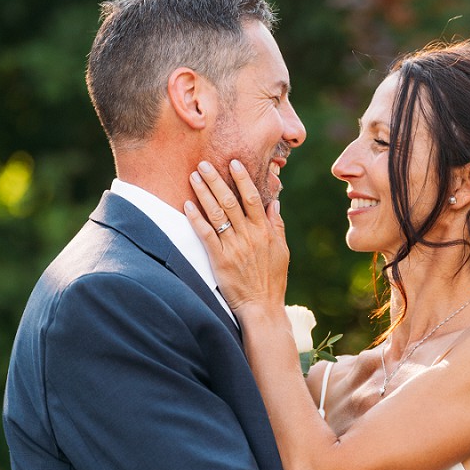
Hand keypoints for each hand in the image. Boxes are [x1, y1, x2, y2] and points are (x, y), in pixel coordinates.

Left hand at [184, 160, 289, 314]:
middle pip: (231, 201)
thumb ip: (276, 226)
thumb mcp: (282, 251)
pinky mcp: (220, 260)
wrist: (262, 307)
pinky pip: (206, 234)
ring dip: (204, 193)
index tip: (233, 163)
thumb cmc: (272, 281)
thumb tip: (274, 202)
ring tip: (194, 176)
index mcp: (264, 232)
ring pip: (217, 214)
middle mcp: (249, 236)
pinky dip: (196, 219)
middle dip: (217, 180)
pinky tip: (187, 205)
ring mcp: (233, 247)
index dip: (242, 179)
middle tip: (204, 163)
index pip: (252, 198)